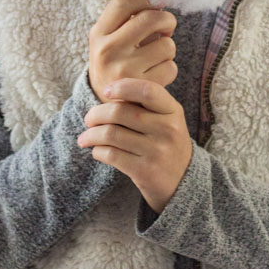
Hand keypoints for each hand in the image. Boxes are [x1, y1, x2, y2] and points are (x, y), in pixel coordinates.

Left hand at [77, 78, 192, 214]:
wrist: (183, 181)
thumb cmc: (166, 142)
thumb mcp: (167, 119)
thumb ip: (145, 104)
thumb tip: (109, 91)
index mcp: (173, 111)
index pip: (147, 90)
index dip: (123, 87)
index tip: (106, 90)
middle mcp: (167, 129)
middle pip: (121, 112)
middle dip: (97, 114)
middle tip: (89, 119)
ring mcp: (157, 151)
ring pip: (111, 134)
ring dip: (91, 135)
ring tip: (85, 137)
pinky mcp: (145, 171)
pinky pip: (112, 155)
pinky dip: (98, 151)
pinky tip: (97, 151)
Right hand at [88, 0, 177, 103]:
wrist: (106, 108)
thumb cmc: (114, 63)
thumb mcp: (110, 39)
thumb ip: (129, 15)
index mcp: (98, 34)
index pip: (124, 2)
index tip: (153, 5)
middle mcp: (108, 50)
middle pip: (151, 18)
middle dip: (167, 20)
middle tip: (165, 28)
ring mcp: (124, 70)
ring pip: (166, 44)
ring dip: (168, 48)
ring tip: (155, 56)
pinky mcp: (141, 89)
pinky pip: (171, 67)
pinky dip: (168, 69)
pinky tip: (156, 74)